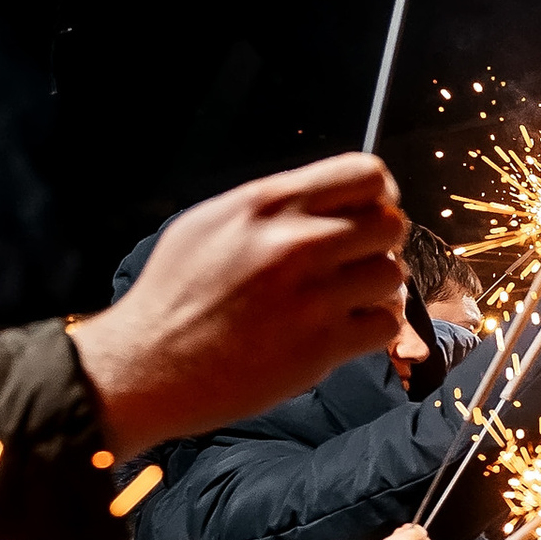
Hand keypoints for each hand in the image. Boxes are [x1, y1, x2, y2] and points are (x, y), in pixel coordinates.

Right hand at [69, 156, 407, 454]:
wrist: (148, 365)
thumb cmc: (173, 295)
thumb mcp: (209, 224)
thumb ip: (271, 205)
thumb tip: (323, 197)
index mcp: (268, 204)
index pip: (365, 174)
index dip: (379, 194)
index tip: (370, 212)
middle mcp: (295, 243)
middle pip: (390, 223)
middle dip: (379, 242)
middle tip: (356, 262)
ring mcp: (312, 295)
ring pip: (393, 274)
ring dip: (377, 288)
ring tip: (345, 299)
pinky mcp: (322, 345)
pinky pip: (387, 324)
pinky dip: (373, 328)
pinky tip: (344, 329)